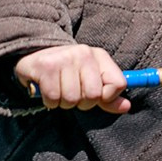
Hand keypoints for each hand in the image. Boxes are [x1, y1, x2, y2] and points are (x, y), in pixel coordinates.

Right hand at [13, 44, 131, 113]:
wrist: (35, 56)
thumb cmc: (68, 73)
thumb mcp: (92, 81)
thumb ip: (109, 96)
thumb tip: (126, 106)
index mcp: (99, 56)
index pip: (118, 84)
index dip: (108, 97)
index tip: (98, 95)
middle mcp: (83, 53)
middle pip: (93, 96)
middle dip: (82, 103)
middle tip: (73, 94)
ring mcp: (64, 58)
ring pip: (71, 99)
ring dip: (64, 103)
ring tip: (58, 90)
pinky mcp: (45, 66)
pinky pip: (53, 98)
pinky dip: (50, 102)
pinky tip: (47, 91)